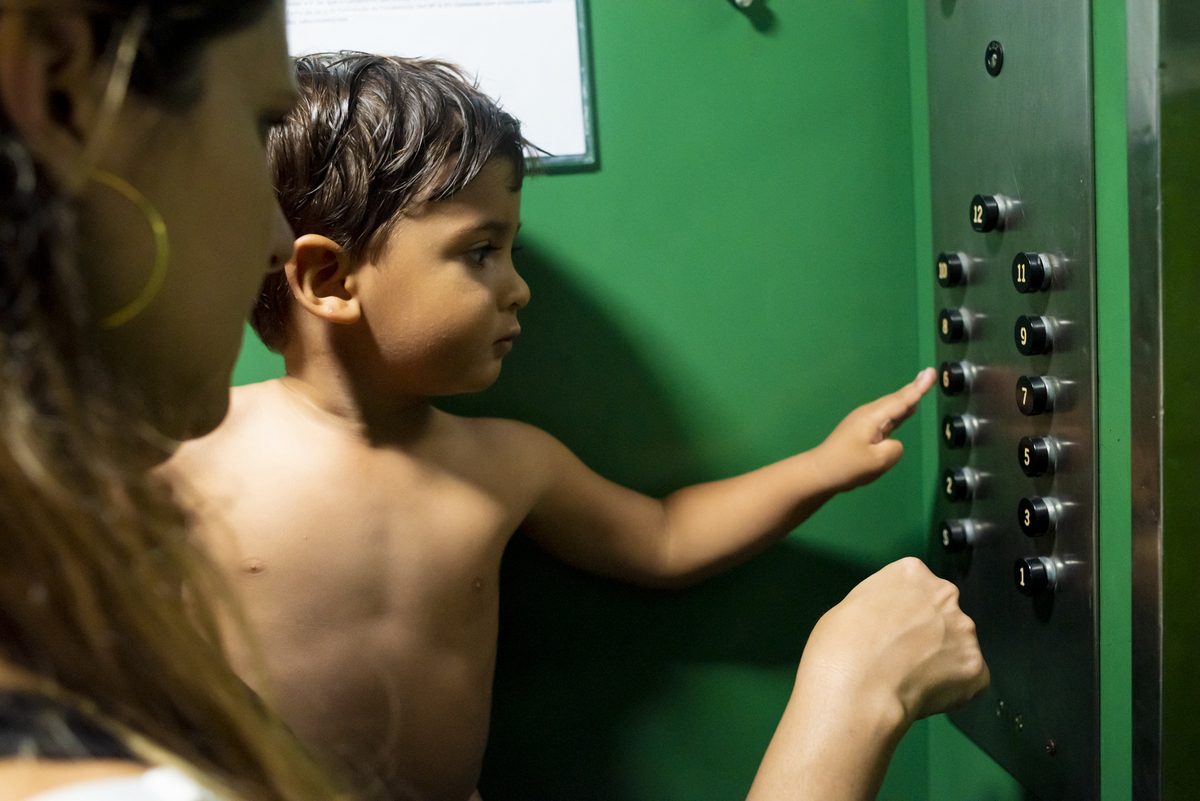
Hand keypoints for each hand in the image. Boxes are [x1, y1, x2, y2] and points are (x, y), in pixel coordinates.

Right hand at [798, 557, 988, 727]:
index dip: (905, 613)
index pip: (918, 587)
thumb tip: (890, 626)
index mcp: (912, 572)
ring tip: (911, 682)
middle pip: (943, 613)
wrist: (856, 686)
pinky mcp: (977, 667)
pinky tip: (924, 696)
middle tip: (904, 658)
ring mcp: (965, 631)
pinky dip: (952, 690)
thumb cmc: (838, 645)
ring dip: (942, 661)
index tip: (892, 631)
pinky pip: (969, 679)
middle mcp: (945, 595)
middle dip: (930, 634)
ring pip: (958, 647)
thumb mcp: (852, 606)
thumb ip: (882, 607)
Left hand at [812, 368, 936, 492]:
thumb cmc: (848, 466)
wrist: (820, 472)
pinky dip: (899, 410)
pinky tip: (905, 410)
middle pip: (897, 399)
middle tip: (930, 374)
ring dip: (907, 397)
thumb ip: (895, 450)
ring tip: (921, 387)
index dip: (918, 388)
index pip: (901, 401)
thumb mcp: (878, 461)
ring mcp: (864, 422)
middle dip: (914, 388)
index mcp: (874, 418)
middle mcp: (870, 415)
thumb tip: (894, 444)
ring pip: (891, 407)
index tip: (931, 372)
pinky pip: (887, 417)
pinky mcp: (862, 430)